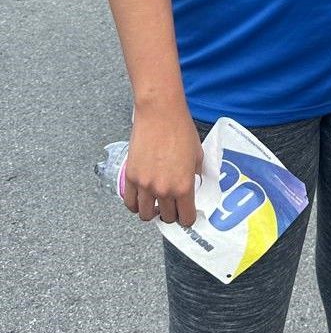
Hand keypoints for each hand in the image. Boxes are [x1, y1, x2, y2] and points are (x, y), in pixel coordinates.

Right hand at [122, 102, 203, 224]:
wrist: (160, 113)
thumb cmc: (180, 130)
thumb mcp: (198, 155)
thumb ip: (196, 174)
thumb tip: (194, 184)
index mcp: (183, 186)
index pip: (186, 218)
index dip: (188, 218)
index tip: (187, 213)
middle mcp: (163, 190)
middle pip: (166, 218)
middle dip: (171, 214)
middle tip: (173, 207)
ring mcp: (144, 185)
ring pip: (145, 215)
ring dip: (152, 212)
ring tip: (156, 204)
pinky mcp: (130, 176)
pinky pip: (130, 202)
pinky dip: (135, 205)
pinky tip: (142, 198)